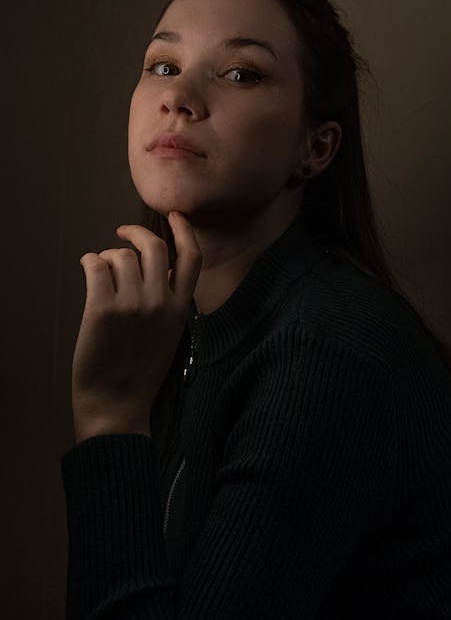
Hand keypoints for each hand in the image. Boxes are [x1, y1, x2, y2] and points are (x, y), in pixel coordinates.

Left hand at [71, 211, 201, 442]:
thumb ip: (168, 302)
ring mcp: (132, 304)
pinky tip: (88, 269)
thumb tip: (154, 269)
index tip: (174, 216)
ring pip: (121, 255)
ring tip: (101, 272)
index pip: (191, 257)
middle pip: (154, 246)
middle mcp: (160, 302)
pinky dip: (90, 261)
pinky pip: (96, 265)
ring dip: (109, 257)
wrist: (117, 405)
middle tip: (123, 232)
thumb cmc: (139, 372)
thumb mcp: (169, 335)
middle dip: (137, 232)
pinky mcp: (102, 309)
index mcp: (180, 309)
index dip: (184, 230)